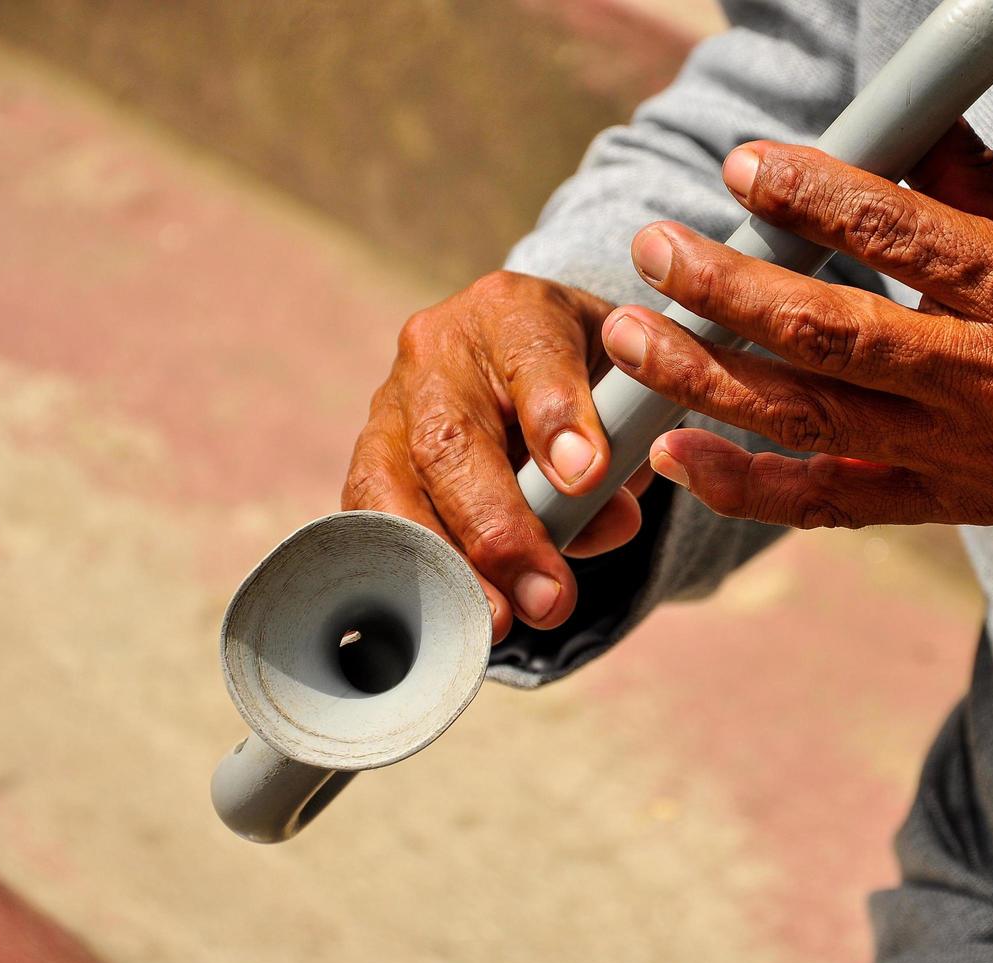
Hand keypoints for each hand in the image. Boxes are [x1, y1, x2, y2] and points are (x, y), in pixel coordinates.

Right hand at [343, 271, 651, 640]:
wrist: (529, 357)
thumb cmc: (585, 378)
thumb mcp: (622, 393)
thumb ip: (624, 449)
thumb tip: (610, 521)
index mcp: (513, 309)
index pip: (532, 355)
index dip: (556, 416)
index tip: (589, 475)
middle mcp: (438, 349)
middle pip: (451, 438)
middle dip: (500, 528)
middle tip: (549, 598)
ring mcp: (391, 403)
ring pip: (393, 483)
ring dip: (446, 564)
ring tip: (497, 622)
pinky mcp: (369, 457)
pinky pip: (369, 517)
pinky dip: (405, 571)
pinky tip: (442, 616)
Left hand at [600, 120, 992, 528]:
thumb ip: (982, 187)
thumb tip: (910, 116)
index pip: (904, 239)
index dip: (816, 198)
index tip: (743, 167)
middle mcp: (984, 380)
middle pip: (832, 335)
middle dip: (729, 290)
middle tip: (653, 250)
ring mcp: (956, 453)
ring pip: (810, 419)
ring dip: (708, 380)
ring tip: (628, 339)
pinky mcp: (940, 505)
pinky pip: (830, 504)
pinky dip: (748, 486)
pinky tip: (675, 454)